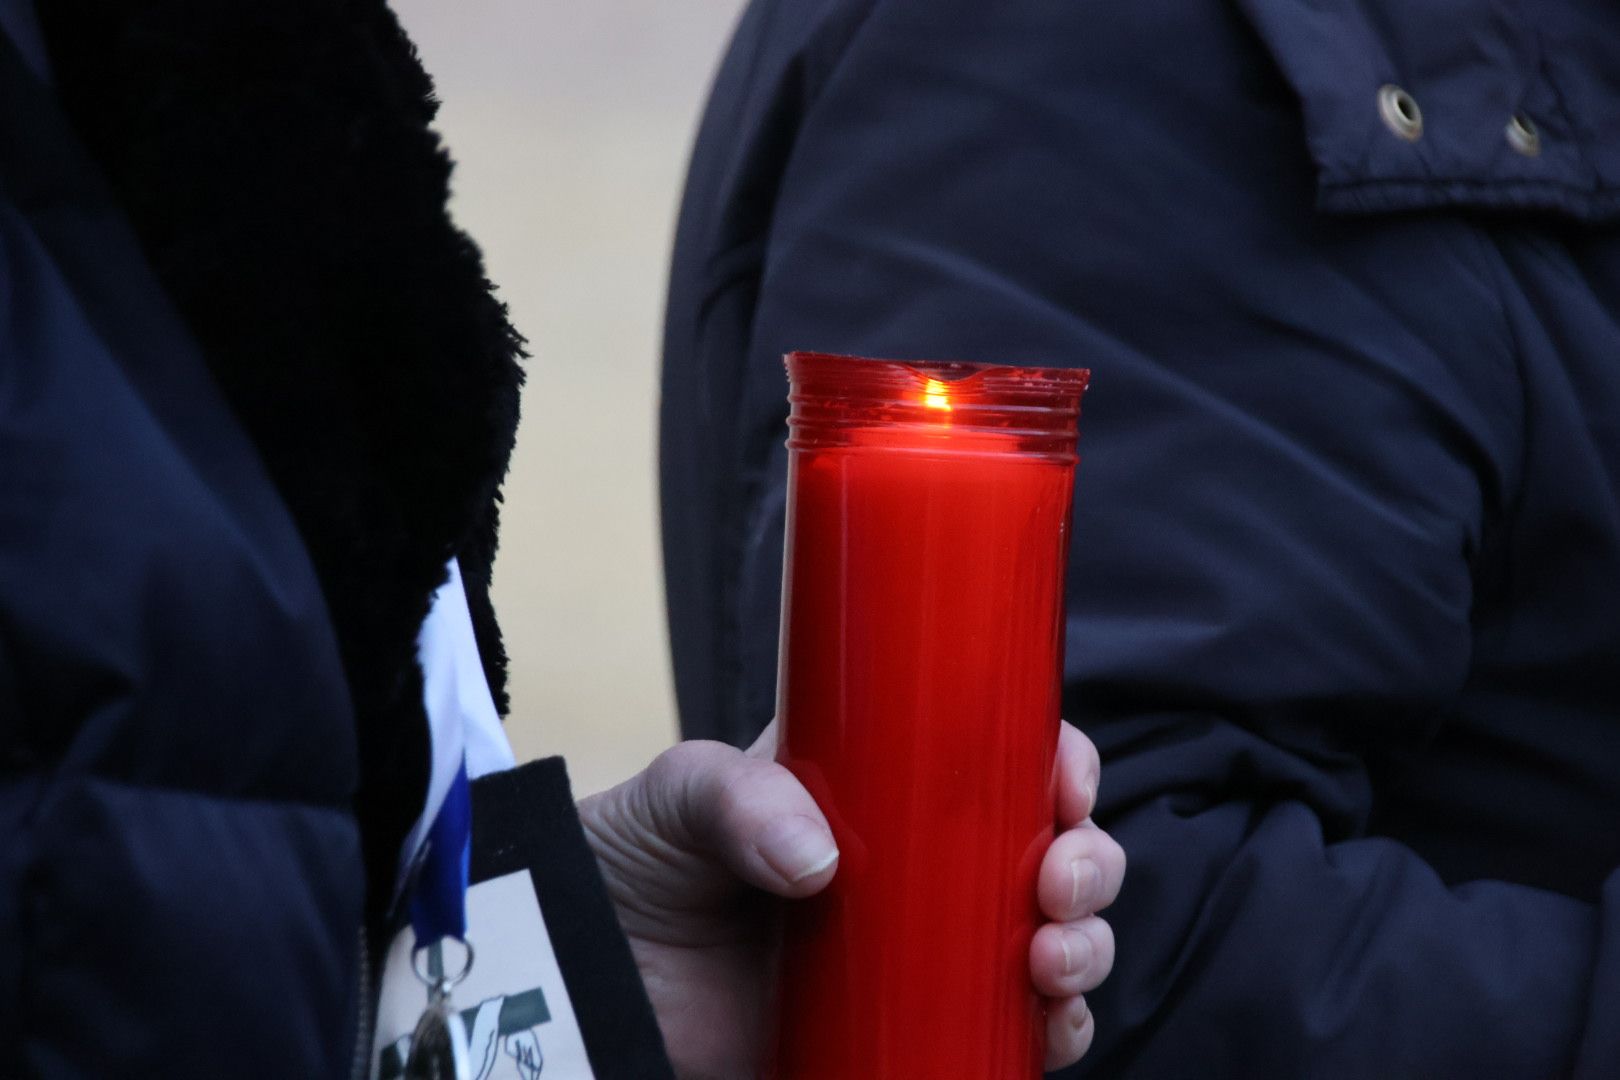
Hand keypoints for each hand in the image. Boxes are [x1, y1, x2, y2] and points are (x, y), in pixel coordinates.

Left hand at [578, 721, 1123, 1077]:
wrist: (584, 979)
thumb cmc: (634, 864)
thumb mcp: (679, 795)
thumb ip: (738, 800)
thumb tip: (823, 862)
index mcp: (883, 787)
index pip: (1000, 760)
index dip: (1059, 762)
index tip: (1066, 780)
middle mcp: (920, 867)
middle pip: (1050, 853)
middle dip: (1088, 863)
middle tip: (1058, 884)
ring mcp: (920, 952)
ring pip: (1050, 944)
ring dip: (1085, 947)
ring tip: (1050, 959)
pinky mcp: (905, 1030)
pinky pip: (1009, 1034)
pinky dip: (1052, 1033)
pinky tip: (1048, 1026)